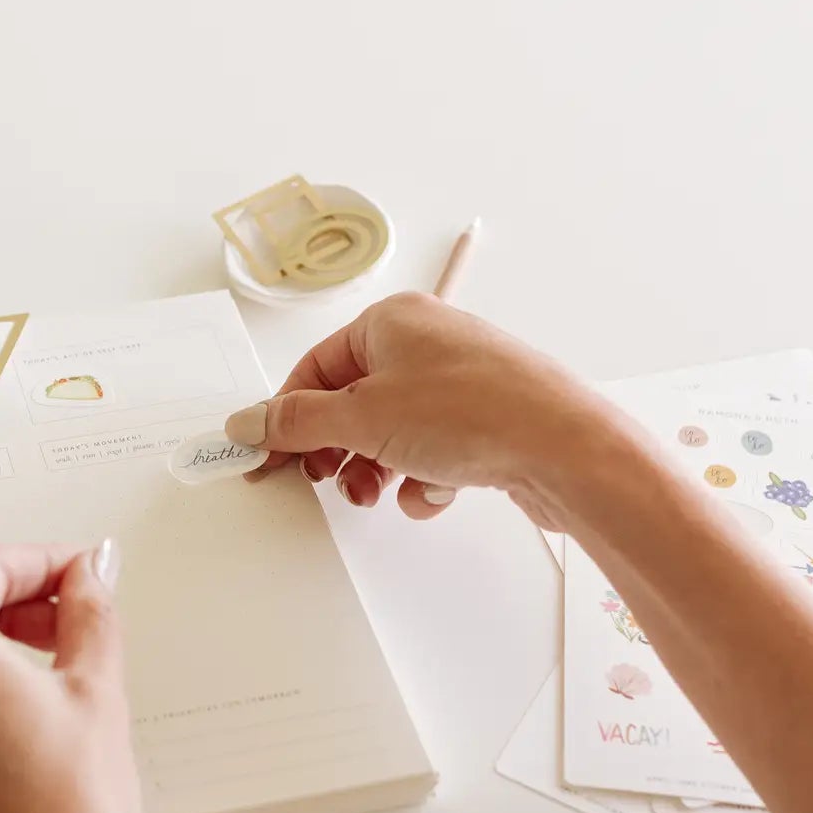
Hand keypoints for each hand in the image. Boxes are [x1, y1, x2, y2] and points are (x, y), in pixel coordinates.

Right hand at [225, 292, 613, 528]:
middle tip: (326, 480)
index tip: (268, 457)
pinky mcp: (486, 423)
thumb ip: (296, 422)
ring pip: (391, 433)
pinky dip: (424, 479)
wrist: (564, 447)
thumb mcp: (361, 417)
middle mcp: (427, 343)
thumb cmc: (470, 412)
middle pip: (353, 402)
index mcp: (391, 321)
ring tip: (379, 492)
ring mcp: (460, 383)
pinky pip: (432, 453)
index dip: (287, 416)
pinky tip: (437, 489)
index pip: (316, 368)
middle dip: (336, 449)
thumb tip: (248, 421)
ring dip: (376, 469)